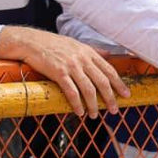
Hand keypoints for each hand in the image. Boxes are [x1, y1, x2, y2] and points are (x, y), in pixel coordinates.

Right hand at [0, 27, 129, 118]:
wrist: (31, 41)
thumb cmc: (53, 44)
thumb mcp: (76, 44)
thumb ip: (93, 50)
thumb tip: (108, 54)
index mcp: (88, 52)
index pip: (109, 70)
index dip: (119, 84)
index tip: (126, 95)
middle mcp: (82, 59)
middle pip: (102, 82)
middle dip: (110, 98)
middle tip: (113, 110)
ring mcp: (71, 66)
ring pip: (88, 89)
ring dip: (93, 105)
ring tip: (94, 115)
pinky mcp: (59, 73)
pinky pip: (72, 92)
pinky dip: (77, 104)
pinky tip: (79, 112)